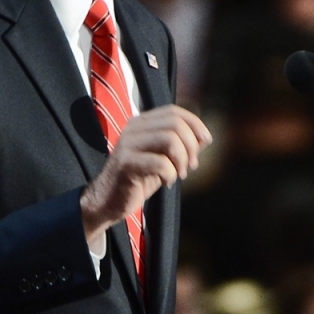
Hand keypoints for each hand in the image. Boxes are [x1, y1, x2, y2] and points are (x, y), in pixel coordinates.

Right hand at [80, 105, 210, 244]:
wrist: (108, 201)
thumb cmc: (139, 179)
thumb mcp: (163, 158)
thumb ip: (181, 146)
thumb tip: (205, 138)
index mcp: (142, 123)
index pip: (174, 111)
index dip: (195, 124)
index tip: (206, 141)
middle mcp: (134, 128)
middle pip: (175, 124)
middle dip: (190, 146)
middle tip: (190, 166)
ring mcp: (128, 144)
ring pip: (170, 140)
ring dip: (182, 160)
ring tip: (179, 174)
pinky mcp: (126, 163)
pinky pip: (161, 163)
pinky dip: (171, 175)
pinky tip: (166, 183)